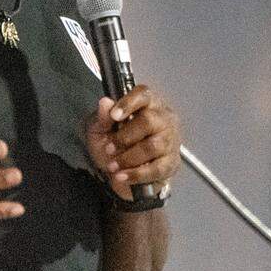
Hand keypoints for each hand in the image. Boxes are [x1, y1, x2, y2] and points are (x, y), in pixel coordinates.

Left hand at [85, 85, 181, 200]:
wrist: (119, 172)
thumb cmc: (112, 144)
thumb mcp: (99, 130)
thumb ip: (102, 117)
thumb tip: (105, 103)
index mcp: (147, 104)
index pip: (143, 94)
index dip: (129, 103)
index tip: (114, 116)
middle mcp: (163, 118)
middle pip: (149, 121)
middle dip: (125, 137)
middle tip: (109, 148)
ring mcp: (171, 140)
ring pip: (153, 146)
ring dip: (129, 157)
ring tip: (113, 165)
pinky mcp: (171, 163)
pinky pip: (157, 169)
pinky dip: (136, 174)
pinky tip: (122, 176)